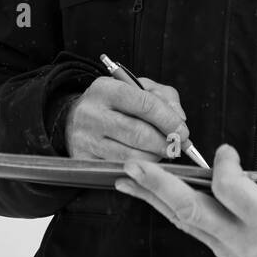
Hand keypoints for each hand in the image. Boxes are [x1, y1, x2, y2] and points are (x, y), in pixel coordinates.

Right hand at [64, 75, 190, 161]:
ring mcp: (86, 139)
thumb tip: (179, 119)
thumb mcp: (137, 88)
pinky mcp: (84, 159)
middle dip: (164, 143)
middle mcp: (92, 113)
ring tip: (161, 153)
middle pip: (138, 133)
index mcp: (105, 89)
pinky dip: (139, 168)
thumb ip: (164, 97)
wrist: (74, 118)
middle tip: (176, 147)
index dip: (168, 120)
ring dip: (154, 158)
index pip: (144, 104)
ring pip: (130, 155)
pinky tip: (145, 161)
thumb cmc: (113, 103)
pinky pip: (119, 168)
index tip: (183, 131)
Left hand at [115, 143, 256, 256]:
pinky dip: (161, 204)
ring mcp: (225, 245)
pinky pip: (184, 222)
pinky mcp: (216, 244)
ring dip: (152, 195)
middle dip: (160, 186)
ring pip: (181, 219)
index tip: (226, 150)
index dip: (225, 168)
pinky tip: (142, 189)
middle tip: (134, 164)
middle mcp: (241, 239)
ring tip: (125, 175)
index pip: (233, 193)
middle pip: (192, 211)